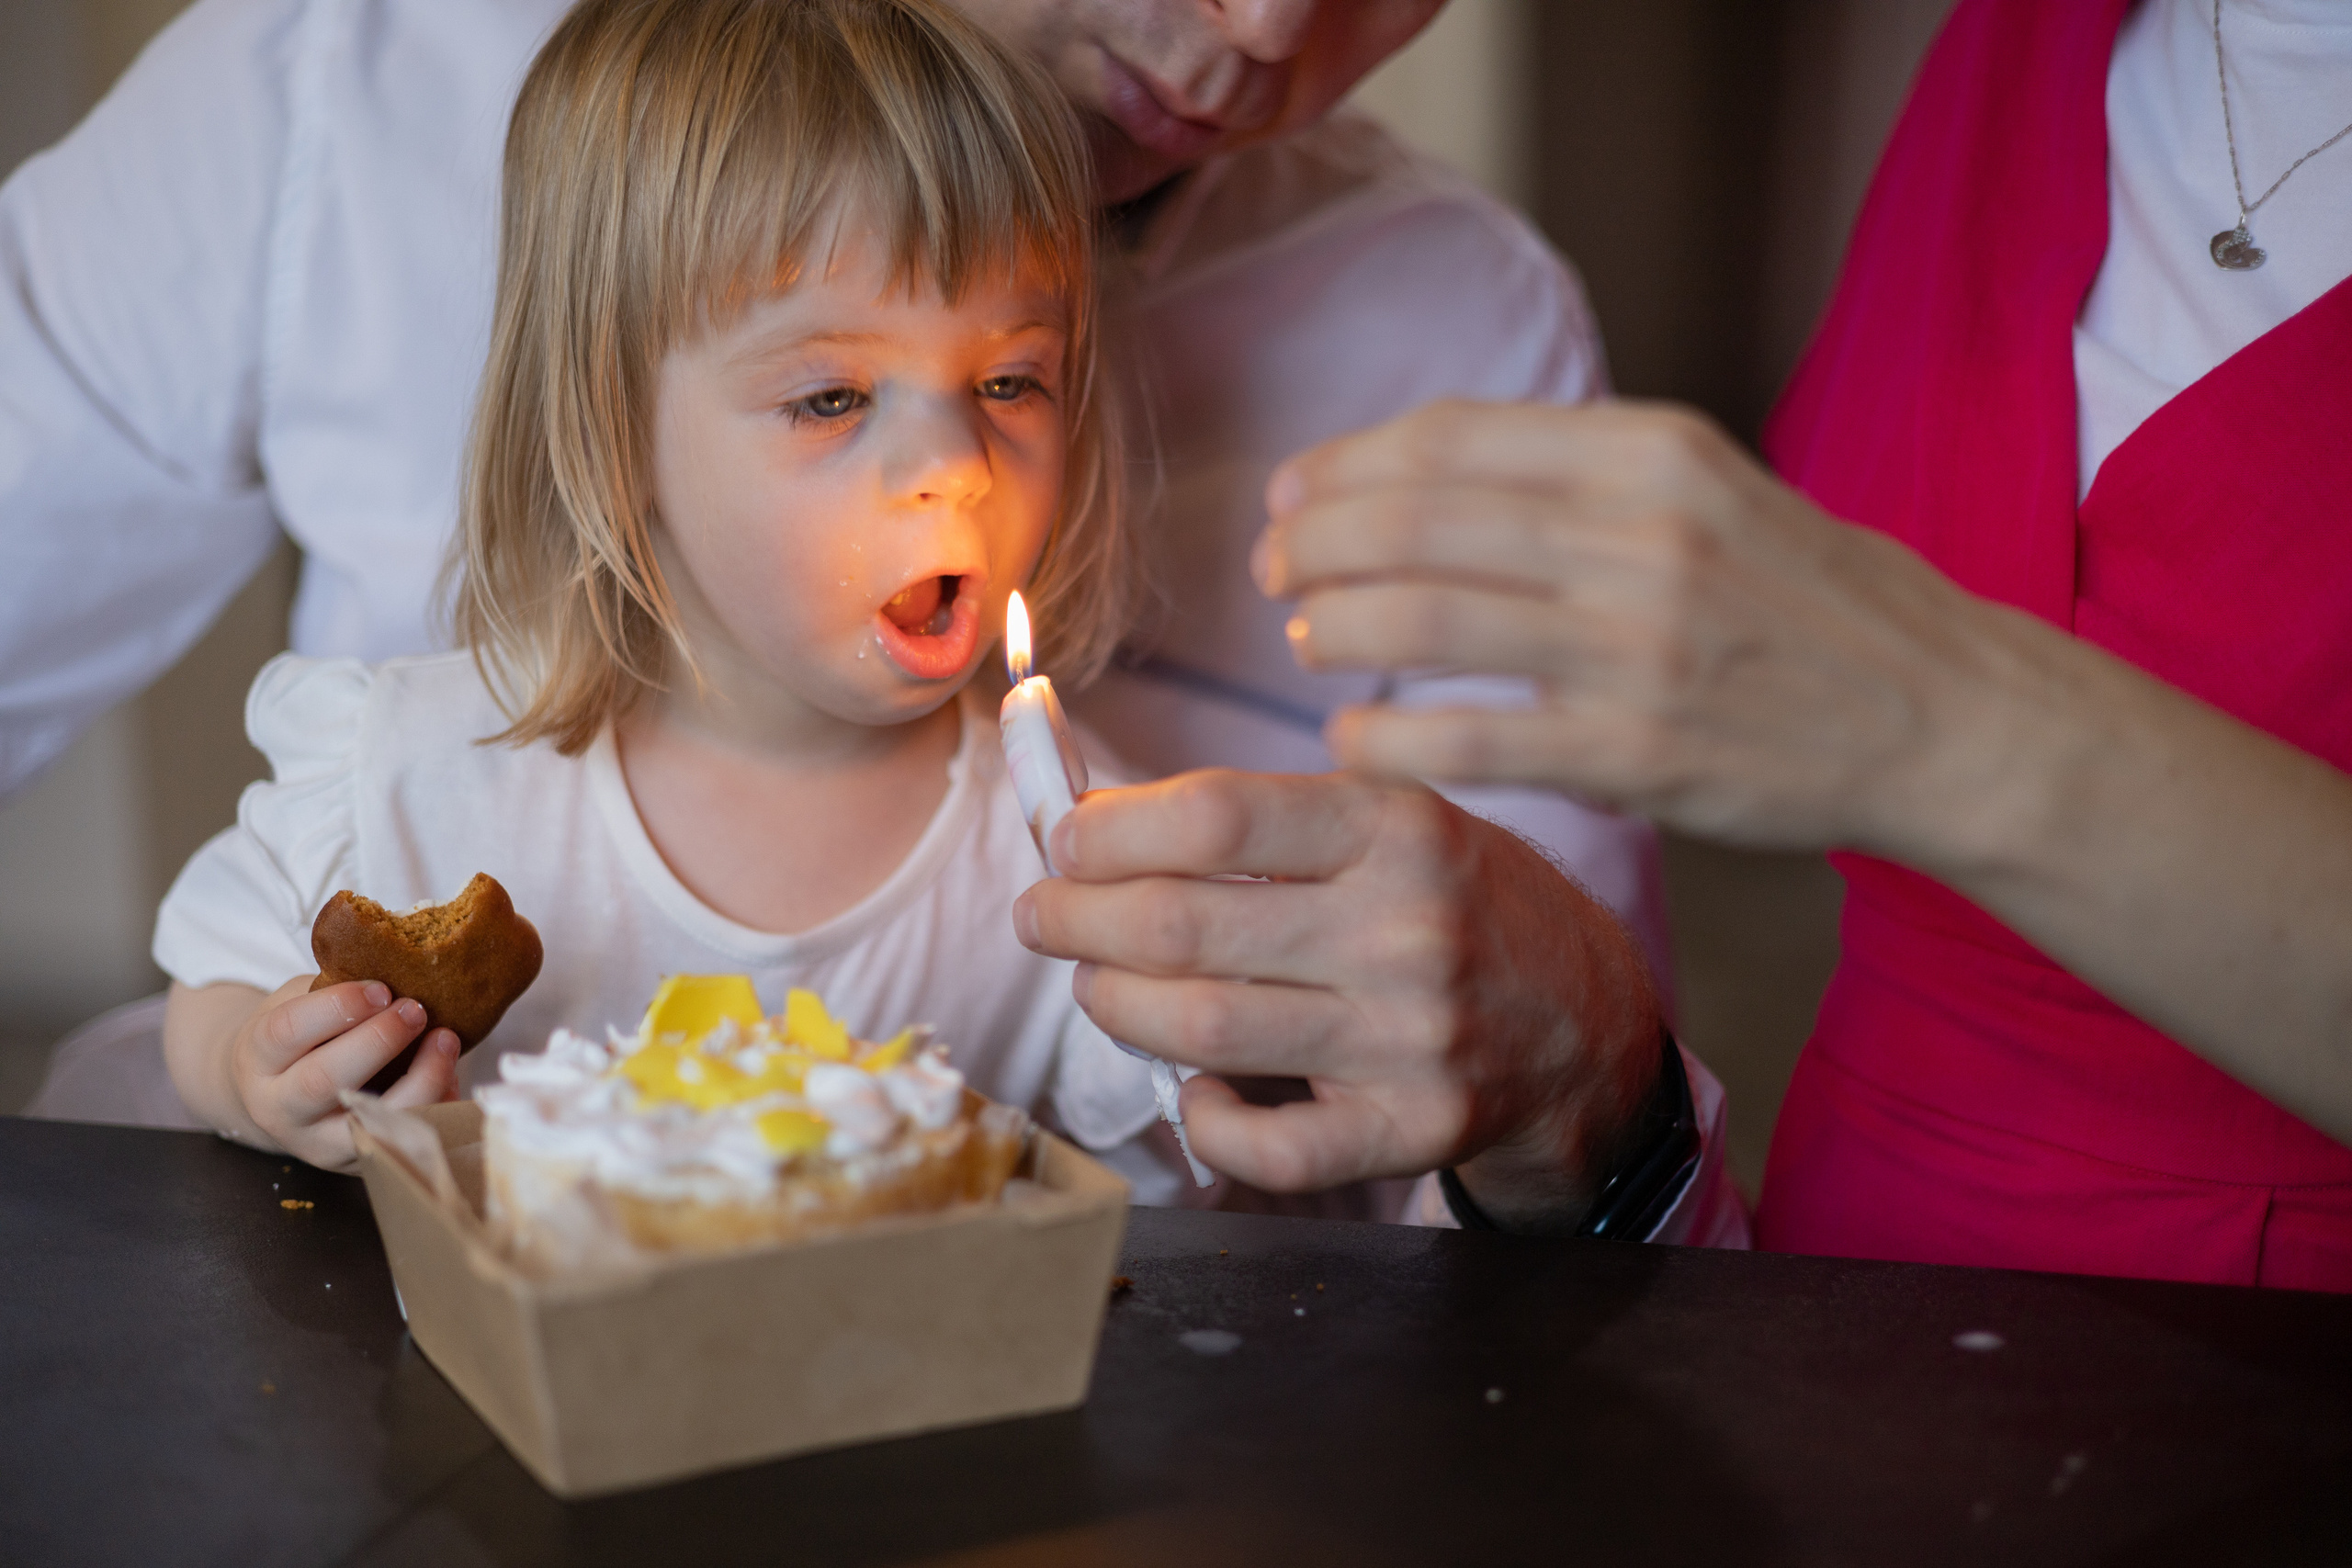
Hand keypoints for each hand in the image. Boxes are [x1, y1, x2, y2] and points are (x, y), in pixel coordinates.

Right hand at [178, 977, 460, 1170]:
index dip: (337, 1007)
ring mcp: (318, 1143)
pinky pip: (403, 1140)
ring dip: (418, 1080)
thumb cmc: (300, 1038)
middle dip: (377, 1042)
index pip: (287, 1031)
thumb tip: (405, 966)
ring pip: (366, 1123)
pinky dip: (435, 1107)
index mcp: (259, 1058)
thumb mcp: (299, 1006)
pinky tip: (450, 1074)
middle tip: (416, 1010)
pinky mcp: (356, 1163)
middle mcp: (280, 1108)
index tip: (381, 988)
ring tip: (446, 1039)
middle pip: (322, 1081)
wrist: (280, 1097)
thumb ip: (336, 993)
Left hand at [1012, 769, 1660, 1230]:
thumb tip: (1096, 829)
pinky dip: (1204, 1120)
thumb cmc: (1464, 905)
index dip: (1110, 832)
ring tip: (1095, 984)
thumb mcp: (1396, 821)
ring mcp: (1411, 1040)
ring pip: (1201, 1031)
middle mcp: (1406, 931)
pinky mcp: (1412, 1131)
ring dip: (1113, 1006)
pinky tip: (1194, 1085)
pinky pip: (1268, 1147)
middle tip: (1043, 915)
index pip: (1217, 819)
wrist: (1590, 1023)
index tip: (1066, 840)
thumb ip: (1270, 821)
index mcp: (1397, 829)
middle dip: (1076, 920)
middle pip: (1182, 928)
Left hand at [1258, 399, 2037, 865]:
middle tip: (1274, 573)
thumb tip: (1414, 472)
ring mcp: (1640, 647)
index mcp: (1651, 450)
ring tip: (1307, 641)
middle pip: (1415, 519)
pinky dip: (1385, 742)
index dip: (1342, 467)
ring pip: (1425, 621)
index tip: (1291, 496)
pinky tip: (1351, 745)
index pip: (1446, 438)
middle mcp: (1641, 534)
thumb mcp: (1708, 487)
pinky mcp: (1640, 753)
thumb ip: (1576, 472)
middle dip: (1314, 544)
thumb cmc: (1808, 599)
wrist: (1943, 712)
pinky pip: (1470, 740)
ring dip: (1337, 629)